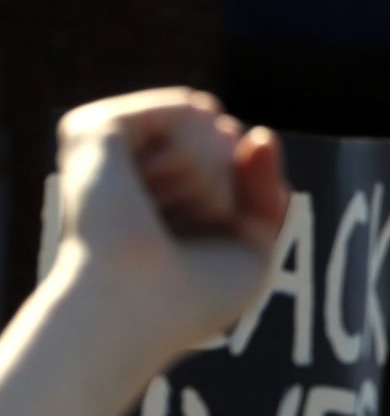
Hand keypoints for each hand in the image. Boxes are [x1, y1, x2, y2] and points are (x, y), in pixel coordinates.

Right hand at [54, 88, 287, 350]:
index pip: (237, 160)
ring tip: (155, 218)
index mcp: (161, 195)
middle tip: (176, 234)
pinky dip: (187, 156)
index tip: (201, 245)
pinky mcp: (95, 128)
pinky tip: (146, 191)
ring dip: (203, 182)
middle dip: (222, 192)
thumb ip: (267, 190)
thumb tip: (257, 134)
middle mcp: (133, 167)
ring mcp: (112, 148)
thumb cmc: (193, 296)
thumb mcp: (254, 246)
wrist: (137, 306)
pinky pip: (185, 110)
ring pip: (209, 126)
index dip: (241, 204)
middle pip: (228, 141)